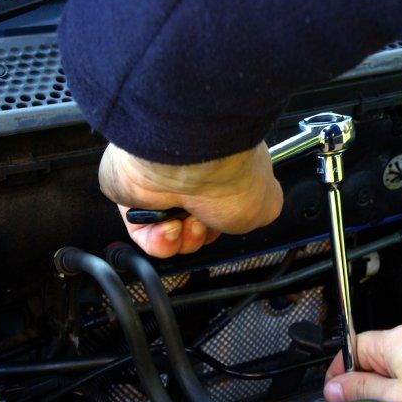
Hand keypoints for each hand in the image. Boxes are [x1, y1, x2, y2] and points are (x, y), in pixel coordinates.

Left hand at [99, 142, 283, 257]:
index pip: (224, 207)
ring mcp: (162, 184)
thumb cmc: (230, 173)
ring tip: (187, 222)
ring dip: (183, 239)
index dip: (228, 223)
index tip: (232, 221)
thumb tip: (249, 218)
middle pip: (198, 226)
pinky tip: (167, 224)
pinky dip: (157, 240)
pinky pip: (143, 233)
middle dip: (204, 235)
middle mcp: (193, 174)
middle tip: (208, 221)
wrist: (191, 162)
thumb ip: (259, 213)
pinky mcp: (135, 194)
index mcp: (225, 168)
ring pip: (172, 233)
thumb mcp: (267, 205)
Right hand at [324, 325, 401, 401]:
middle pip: (373, 364)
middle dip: (368, 391)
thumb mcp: (397, 401)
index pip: (352, 348)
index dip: (339, 372)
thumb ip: (362, 394)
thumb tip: (334, 389)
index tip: (335, 394)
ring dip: (393, 399)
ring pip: (396, 378)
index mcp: (395, 342)